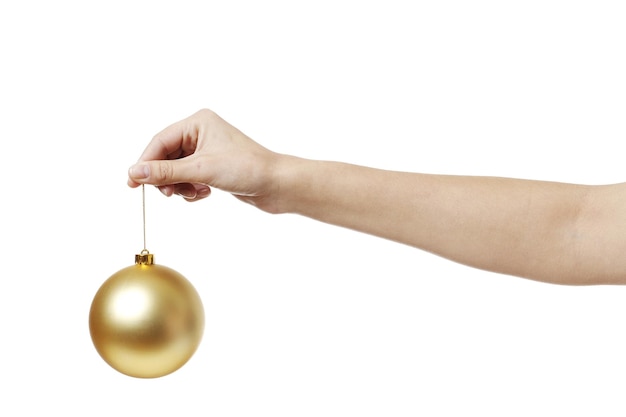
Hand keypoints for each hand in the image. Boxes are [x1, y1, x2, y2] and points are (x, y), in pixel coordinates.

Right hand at [128, 109, 281, 211]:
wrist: (278, 186)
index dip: (145, 163)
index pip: (160, 141)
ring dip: (180, 186)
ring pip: (176, 170)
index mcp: (198, 122)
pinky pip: (189, 178)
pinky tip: (205, 194)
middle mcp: (201, 133)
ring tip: (195, 193)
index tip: (132, 183)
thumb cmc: (247, 169)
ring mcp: (207, 151)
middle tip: (169, 194)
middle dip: (166, 178)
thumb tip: (134, 172)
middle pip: (165, 157)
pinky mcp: (213, 167)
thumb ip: (165, 172)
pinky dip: (192, 189)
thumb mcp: (201, 170)